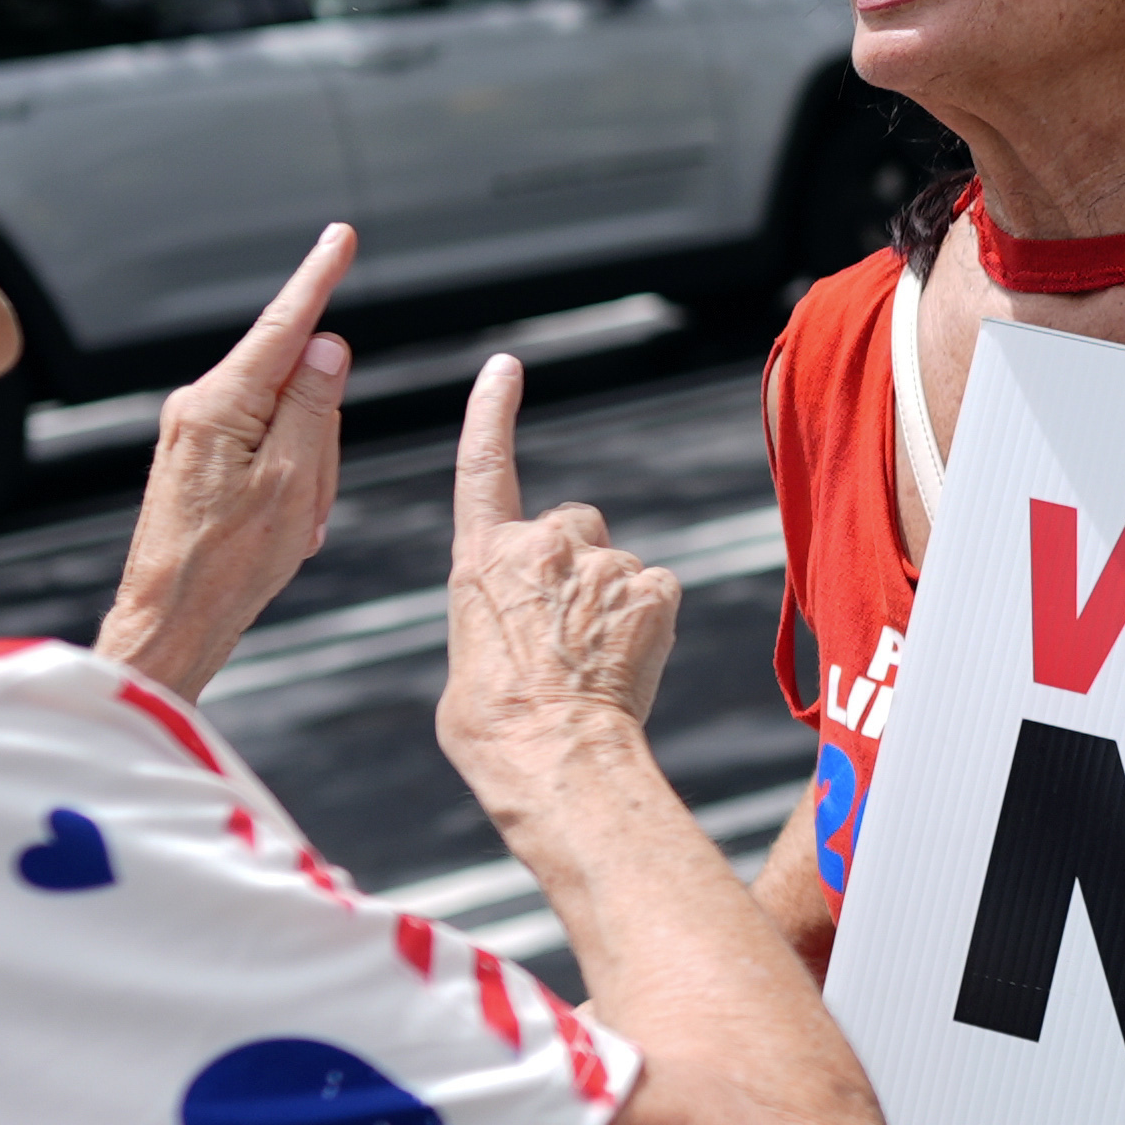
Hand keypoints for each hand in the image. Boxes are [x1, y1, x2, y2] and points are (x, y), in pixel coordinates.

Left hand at [92, 223, 357, 696]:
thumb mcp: (293, 482)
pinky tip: (279, 527)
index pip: (283, 326)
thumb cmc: (225, 565)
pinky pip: (265, 451)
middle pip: (295, 385)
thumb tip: (326, 348)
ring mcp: (196, 433)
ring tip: (291, 523)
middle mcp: (199, 408)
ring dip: (307, 472)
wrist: (172, 619)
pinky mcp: (199, 459)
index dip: (317, 279)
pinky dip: (288, 485)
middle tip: (310, 500)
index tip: (338, 239)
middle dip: (322, 437)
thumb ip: (313, 406)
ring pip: (287, 424)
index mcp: (219, 405)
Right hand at [437, 353, 680, 780]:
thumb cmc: (494, 727)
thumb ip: (496, 615)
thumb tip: (520, 630)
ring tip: (593, 664)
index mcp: (480, 559)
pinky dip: (649, 619)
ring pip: (617, 565)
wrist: (551, 754)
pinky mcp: (651, 586)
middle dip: (575, 565)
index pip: (483, 465)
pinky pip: (656, 590)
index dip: (493, 412)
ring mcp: (600, 562)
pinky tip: (629, 662)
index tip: (505, 370)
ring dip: (612, 601)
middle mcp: (540, 545)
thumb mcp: (468, 659)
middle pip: (571, 525)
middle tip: (567, 632)